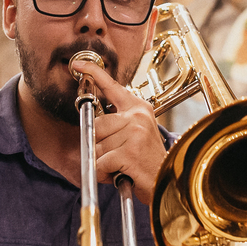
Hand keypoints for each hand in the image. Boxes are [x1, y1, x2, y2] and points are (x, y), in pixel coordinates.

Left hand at [71, 59, 165, 205]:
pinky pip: (101, 162)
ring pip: (96, 146)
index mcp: (139, 109)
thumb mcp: (137, 134)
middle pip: (96, 125)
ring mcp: (134, 133)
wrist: (167, 182)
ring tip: (121, 165)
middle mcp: (138, 117)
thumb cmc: (148, 161)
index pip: (112, 87)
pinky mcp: (129, 151)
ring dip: (103, 162)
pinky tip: (120, 174)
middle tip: (116, 156)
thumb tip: (90, 123)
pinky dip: (105, 173)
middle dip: (99, 145)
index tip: (78, 63)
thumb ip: (118, 124)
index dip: (94, 73)